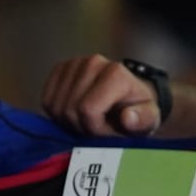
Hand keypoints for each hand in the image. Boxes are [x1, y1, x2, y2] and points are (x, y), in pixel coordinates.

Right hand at [40, 54, 160, 136]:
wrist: (127, 96)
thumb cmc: (138, 111)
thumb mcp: (149, 120)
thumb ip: (142, 120)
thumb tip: (128, 118)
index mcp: (116, 73)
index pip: (88, 110)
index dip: (95, 130)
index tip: (109, 133)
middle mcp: (93, 62)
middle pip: (70, 110)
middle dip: (82, 128)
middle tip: (98, 129)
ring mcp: (74, 63)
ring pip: (55, 107)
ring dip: (69, 123)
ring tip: (88, 122)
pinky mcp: (60, 69)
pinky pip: (46, 101)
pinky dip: (57, 114)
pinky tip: (75, 114)